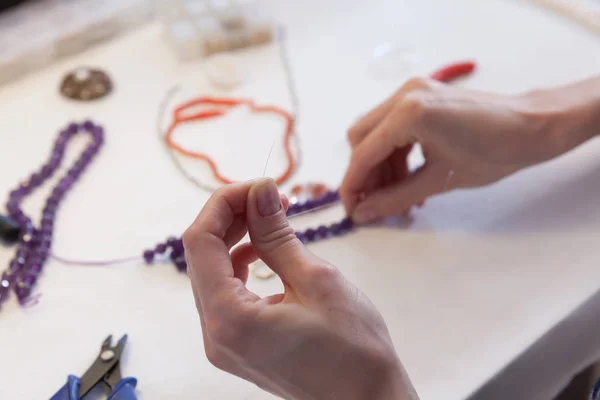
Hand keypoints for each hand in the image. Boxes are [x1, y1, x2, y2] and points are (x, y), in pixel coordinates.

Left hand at [183, 178, 417, 399]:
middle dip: (230, 218)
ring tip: (272, 217)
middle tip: (268, 196)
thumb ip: (277, 234)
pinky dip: (241, 264)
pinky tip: (266, 251)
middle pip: (201, 257)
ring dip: (236, 238)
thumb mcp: (316, 280)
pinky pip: (226, 293)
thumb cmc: (354, 348)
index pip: (199, 243)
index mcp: (229, 319)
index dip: (223, 204)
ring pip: (213, 273)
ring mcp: (225, 343)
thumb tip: (259, 191)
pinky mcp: (239, 344)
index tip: (259, 186)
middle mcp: (215, 335)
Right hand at [340, 76, 596, 222]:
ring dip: (381, 166)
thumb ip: (395, 198)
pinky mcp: (422, 96)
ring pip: (376, 133)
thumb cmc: (495, 152)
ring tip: (396, 198)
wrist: (533, 126)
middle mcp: (404, 94)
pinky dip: (395, 154)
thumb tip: (363, 214)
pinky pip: (393, 127)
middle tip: (375, 204)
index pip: (364, 153)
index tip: (351, 211)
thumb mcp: (440, 181)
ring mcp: (412, 92)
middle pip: (362, 138)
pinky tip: (407, 179)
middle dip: (365, 174)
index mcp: (409, 113)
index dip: (354, 186)